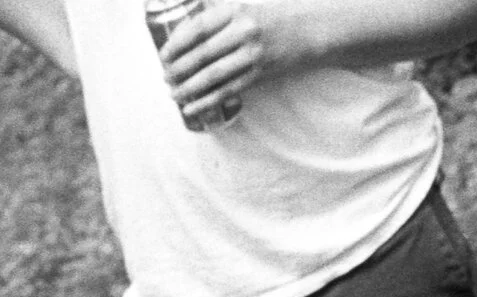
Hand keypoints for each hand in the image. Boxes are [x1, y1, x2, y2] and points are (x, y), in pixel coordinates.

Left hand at [157, 0, 271, 123]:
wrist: (312, 29)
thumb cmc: (275, 16)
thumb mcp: (246, 5)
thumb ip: (219, 14)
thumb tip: (185, 29)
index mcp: (236, 9)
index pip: (198, 27)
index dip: (176, 43)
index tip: (164, 54)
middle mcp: (243, 31)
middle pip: (202, 53)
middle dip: (178, 68)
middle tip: (165, 77)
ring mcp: (253, 54)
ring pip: (213, 75)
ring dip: (189, 87)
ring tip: (173, 93)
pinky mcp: (261, 74)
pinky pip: (228, 90)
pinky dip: (207, 101)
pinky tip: (192, 107)